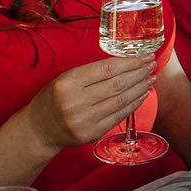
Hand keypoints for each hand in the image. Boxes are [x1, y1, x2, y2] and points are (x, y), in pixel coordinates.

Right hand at [28, 54, 157, 150]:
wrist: (39, 128)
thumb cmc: (54, 98)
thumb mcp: (67, 78)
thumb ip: (93, 72)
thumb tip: (128, 62)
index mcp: (69, 82)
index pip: (107, 69)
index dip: (130, 62)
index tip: (144, 56)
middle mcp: (76, 101)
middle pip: (118, 84)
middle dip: (139, 73)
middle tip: (151, 65)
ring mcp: (84, 120)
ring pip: (121, 100)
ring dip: (140, 88)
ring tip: (150, 78)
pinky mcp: (91, 134)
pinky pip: (119, 116)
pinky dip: (134, 104)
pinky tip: (142, 95)